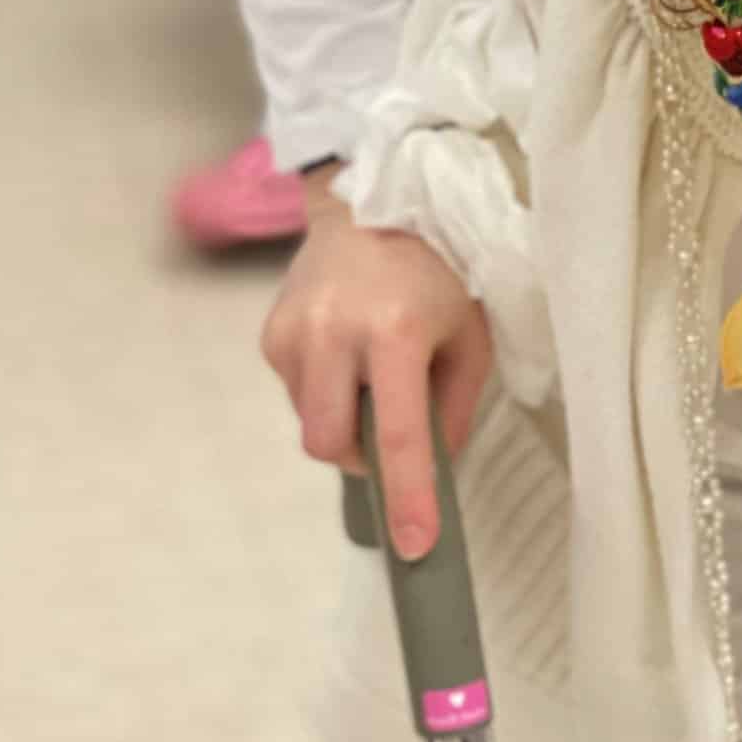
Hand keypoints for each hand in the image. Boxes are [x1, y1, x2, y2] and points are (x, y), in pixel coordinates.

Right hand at [260, 164, 492, 559]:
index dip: (408, 498)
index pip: (398, 436)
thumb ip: (454, 406)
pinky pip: (297, 392)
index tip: (416, 546)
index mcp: (395, 331)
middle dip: (362, 458)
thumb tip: (434, 470)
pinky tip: (346, 348)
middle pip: (330, 446)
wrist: (374, 196)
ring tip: (373, 367)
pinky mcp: (270, 332)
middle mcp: (334, 332)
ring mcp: (293, 331)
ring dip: (344, 417)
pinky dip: (324, 389)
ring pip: (310, 422)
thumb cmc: (438, 265)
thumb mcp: (470, 332)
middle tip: (392, 430)